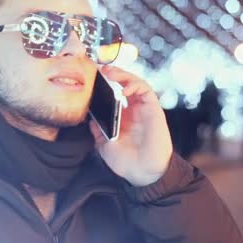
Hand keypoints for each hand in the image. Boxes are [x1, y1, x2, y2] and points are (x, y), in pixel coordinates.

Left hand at [89, 65, 172, 186]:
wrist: (142, 173)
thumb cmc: (125, 161)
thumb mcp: (104, 145)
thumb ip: (97, 130)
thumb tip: (89, 117)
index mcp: (121, 117)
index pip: (113, 93)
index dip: (104, 84)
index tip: (90, 77)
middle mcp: (133, 110)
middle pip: (123, 84)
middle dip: (112, 74)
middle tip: (97, 69)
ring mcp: (143, 108)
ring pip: (134, 83)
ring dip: (122, 74)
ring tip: (108, 72)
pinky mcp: (153, 109)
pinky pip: (145, 90)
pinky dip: (134, 85)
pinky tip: (123, 89)